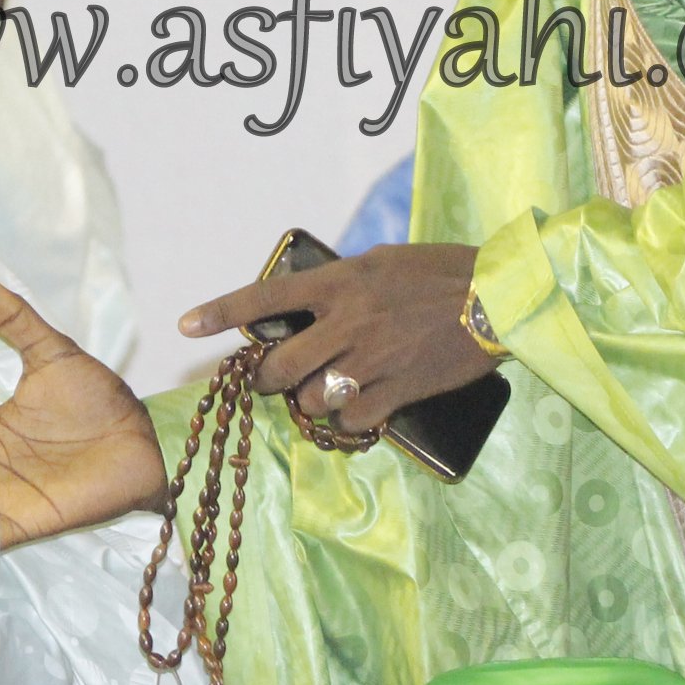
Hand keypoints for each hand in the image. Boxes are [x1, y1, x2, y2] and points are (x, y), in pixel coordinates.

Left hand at [180, 242, 491, 432]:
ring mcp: (370, 361)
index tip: (186, 325)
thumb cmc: (440, 271)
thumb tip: (307, 306)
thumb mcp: (380, 262)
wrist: (498, 296)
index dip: (220, 313)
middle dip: (270, 379)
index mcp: (339, 282)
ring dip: (312, 400)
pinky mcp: (397, 392)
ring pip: (310, 400)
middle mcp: (347, 322)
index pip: (264, 298)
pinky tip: (364, 404)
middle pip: (278, 368)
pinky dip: (349, 420)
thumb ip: (340, 285)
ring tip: (332, 389)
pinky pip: (350, 421)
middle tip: (281, 377)